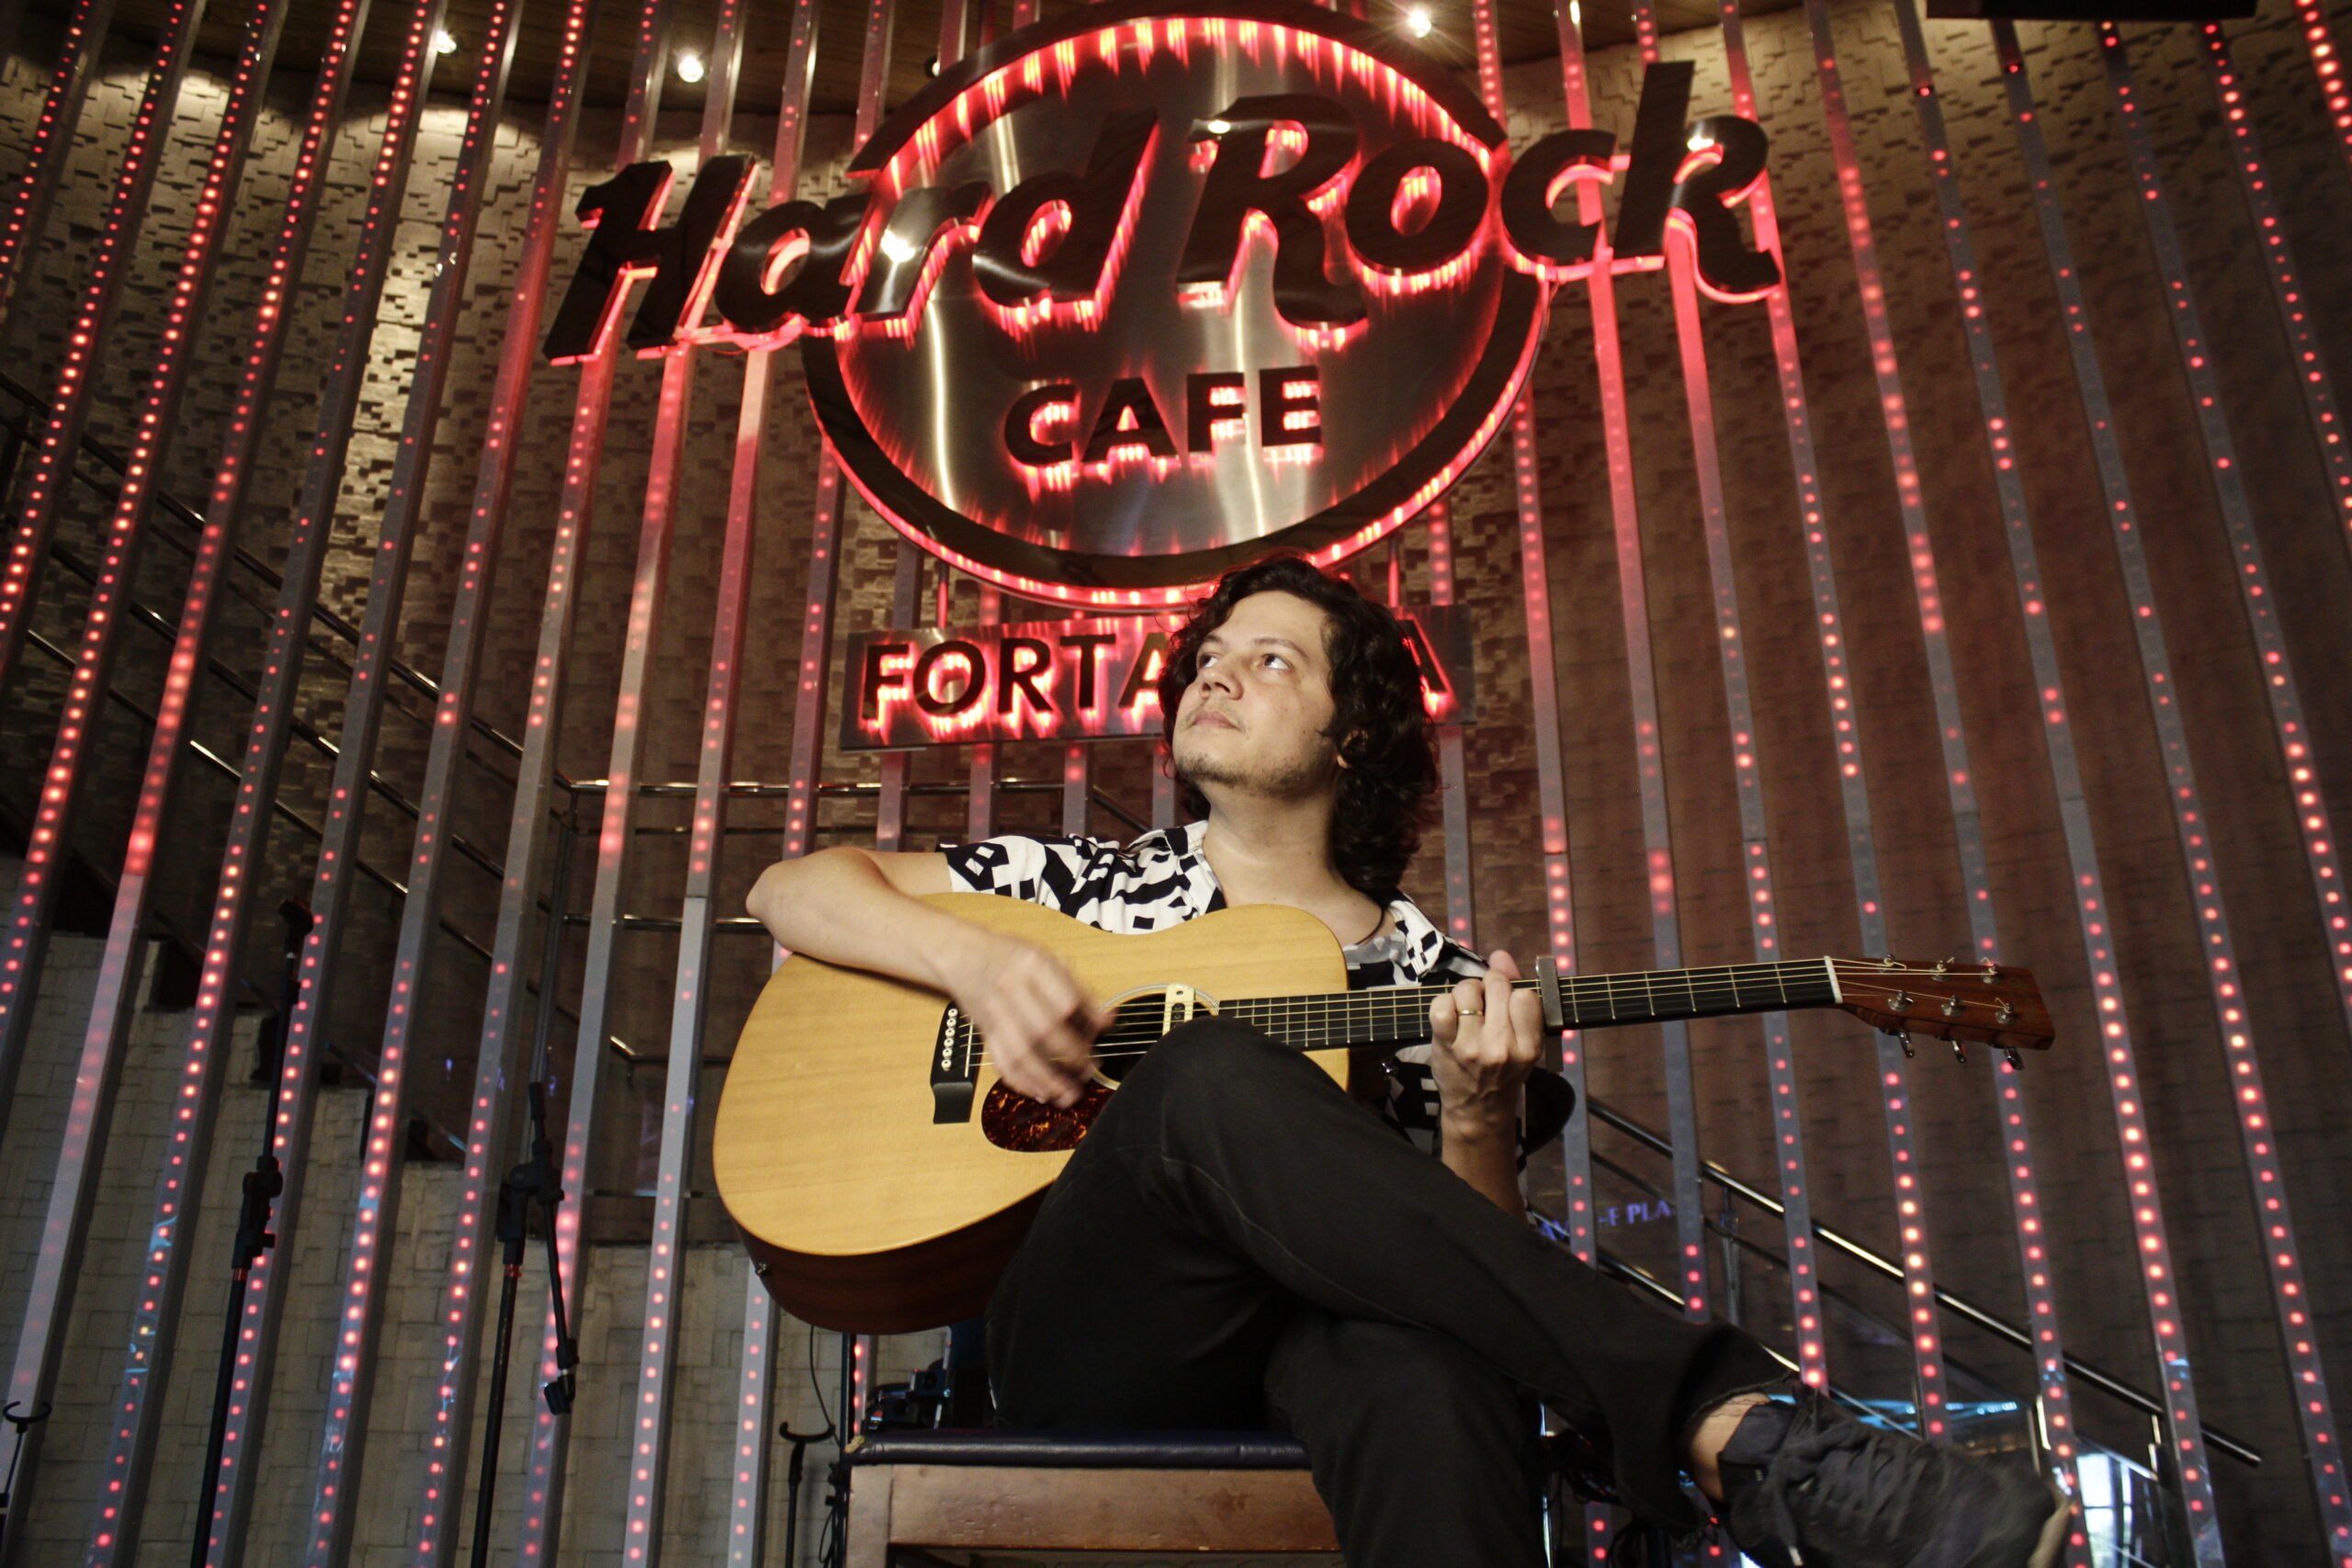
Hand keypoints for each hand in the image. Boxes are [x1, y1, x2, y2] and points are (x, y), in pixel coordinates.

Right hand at [941, 927, 1112, 1108]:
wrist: (961, 956)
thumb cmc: (1010, 956)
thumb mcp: (1047, 959)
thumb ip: (1077, 989)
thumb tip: (1107, 1020)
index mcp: (1032, 965)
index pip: (1065, 1001)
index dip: (1088, 1023)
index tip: (1101, 1035)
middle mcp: (1011, 989)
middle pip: (1044, 1030)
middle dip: (1072, 1056)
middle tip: (1090, 1069)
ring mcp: (995, 1014)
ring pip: (1021, 1054)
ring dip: (1048, 1079)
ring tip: (1070, 1094)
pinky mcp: (985, 1033)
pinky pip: (1002, 1063)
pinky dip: (1022, 1083)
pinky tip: (1041, 1092)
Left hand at [1428, 949, 1543, 1137]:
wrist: (1478, 1109)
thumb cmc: (1504, 1071)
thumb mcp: (1523, 1040)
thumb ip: (1516, 993)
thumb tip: (1501, 954)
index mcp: (1529, 1046)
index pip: (1525, 995)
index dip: (1513, 992)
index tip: (1507, 1003)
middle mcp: (1502, 1047)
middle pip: (1496, 985)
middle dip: (1490, 986)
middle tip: (1486, 1004)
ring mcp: (1471, 1047)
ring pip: (1467, 990)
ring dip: (1466, 993)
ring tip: (1468, 1009)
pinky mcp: (1445, 1045)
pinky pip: (1441, 1005)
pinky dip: (1443, 1003)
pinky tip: (1450, 1015)